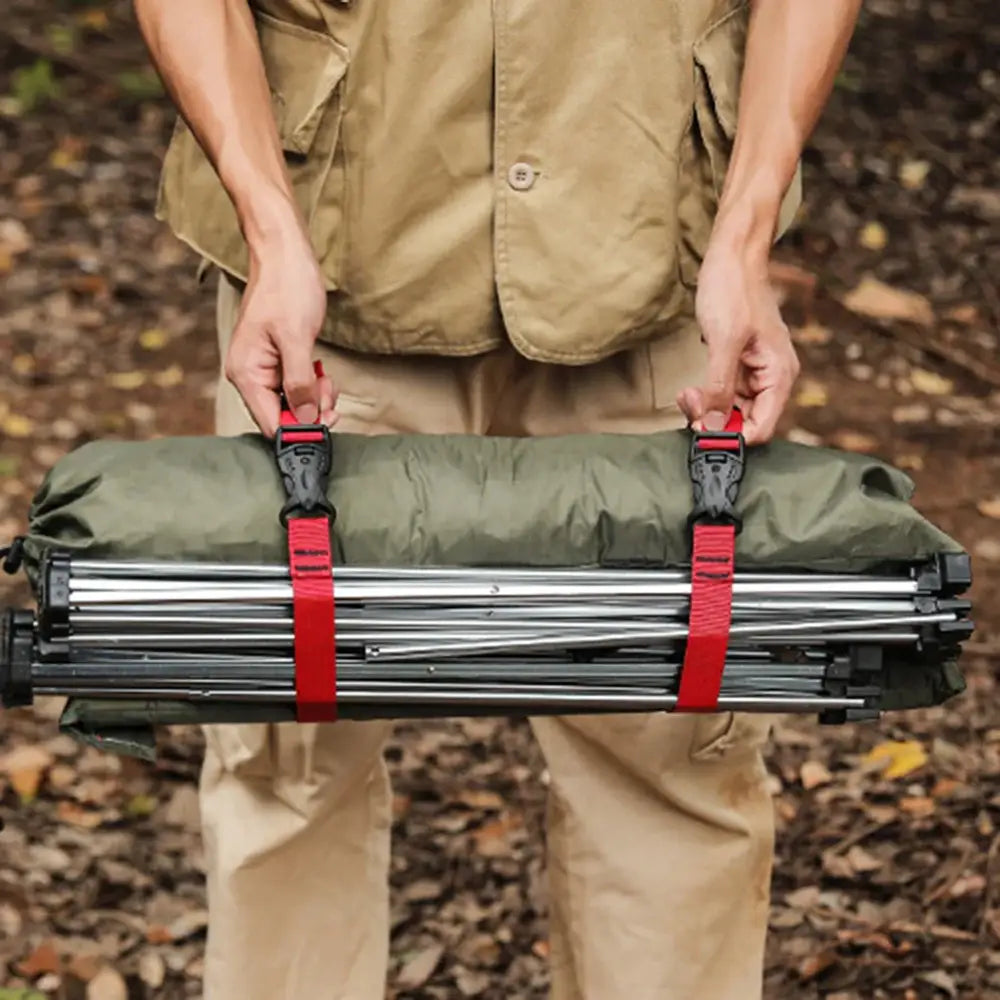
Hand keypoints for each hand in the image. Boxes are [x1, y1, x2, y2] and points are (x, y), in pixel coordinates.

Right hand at [224, 223, 336, 436]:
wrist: (284, 255)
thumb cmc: (287, 289)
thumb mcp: (297, 339)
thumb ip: (300, 383)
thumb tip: (305, 418)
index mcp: (246, 374)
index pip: (270, 423)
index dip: (298, 431)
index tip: (325, 425)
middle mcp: (249, 375)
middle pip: (281, 417)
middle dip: (310, 411)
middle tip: (330, 395)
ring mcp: (263, 370)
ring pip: (292, 404)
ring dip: (314, 398)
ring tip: (326, 379)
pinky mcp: (277, 362)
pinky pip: (295, 388)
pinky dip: (312, 386)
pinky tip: (321, 372)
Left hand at [677, 232, 799, 445]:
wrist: (731, 256)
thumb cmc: (733, 290)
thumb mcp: (724, 342)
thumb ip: (720, 387)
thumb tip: (713, 426)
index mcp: (779, 375)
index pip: (761, 428)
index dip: (732, 437)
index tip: (702, 430)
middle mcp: (771, 378)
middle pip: (745, 422)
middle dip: (715, 421)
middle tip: (689, 405)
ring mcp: (754, 372)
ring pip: (732, 410)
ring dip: (707, 409)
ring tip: (687, 394)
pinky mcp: (737, 364)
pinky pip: (723, 394)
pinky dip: (706, 396)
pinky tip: (690, 389)